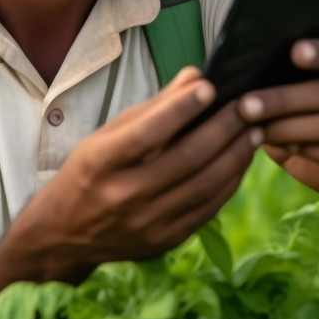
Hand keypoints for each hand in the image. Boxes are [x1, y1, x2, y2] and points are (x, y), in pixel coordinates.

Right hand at [0, 68, 260, 292]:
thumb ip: (154, 108)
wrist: (64, 234)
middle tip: (248, 105)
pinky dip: (229, 181)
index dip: (180, 109)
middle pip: (185, 159)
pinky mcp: (165, 241)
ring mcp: (146, 224)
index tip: (209, 86)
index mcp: (101, 163)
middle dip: (223, 129)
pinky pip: (207, 208)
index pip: (146, 134)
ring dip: (235, 154)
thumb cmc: (89, 172)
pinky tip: (240, 159)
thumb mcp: (108, 135)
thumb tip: (195, 76)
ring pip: (204, 186)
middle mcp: (123, 197)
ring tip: (254, 129)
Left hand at [236, 39, 318, 198]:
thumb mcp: (304, 95)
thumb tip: (246, 75)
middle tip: (246, 105)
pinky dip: (308, 150)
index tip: (294, 51)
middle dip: (283, 99)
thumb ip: (285, 82)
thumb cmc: (316, 117)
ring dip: (287, 128)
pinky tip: (284, 147)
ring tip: (255, 130)